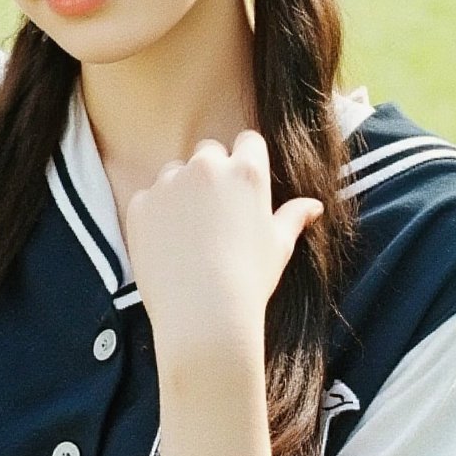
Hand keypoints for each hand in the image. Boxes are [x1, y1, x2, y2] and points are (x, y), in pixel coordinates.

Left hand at [123, 130, 322, 373]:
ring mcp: (169, 184)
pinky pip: (148, 198)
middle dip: (211, 172)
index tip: (242, 185)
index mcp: (246, 172)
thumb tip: (315, 206)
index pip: (247, 141)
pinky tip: (167, 245)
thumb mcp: (278, 246)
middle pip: (208, 151)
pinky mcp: (140, 205)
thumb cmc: (249, 280)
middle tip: (214, 212)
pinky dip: (155, 215)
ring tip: (189, 233)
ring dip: (180, 191)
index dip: (245, 160)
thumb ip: (293, 217)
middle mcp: (206, 168)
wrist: (203, 314)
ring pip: (174, 172)